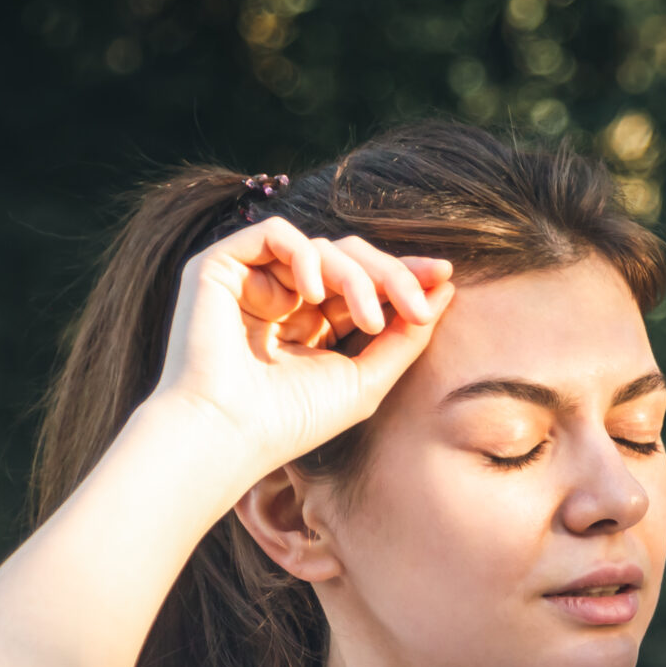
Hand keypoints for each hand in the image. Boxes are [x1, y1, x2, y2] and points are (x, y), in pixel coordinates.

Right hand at [154, 216, 455, 471]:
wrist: (226, 434)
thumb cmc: (290, 421)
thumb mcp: (365, 380)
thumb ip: (405, 338)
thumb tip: (445, 290)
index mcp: (312, 325)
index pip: (362, 284)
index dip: (402, 276)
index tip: (443, 276)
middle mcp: (282, 298)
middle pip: (348, 258)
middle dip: (389, 274)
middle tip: (417, 303)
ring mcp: (251, 279)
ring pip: (321, 246)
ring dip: (355, 277)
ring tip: (368, 320)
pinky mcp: (220, 265)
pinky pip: (274, 233)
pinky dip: (304, 255)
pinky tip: (313, 295)